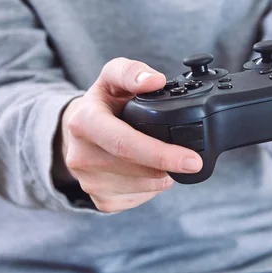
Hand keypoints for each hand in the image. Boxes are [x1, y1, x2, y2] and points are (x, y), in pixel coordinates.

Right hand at [58, 58, 202, 212]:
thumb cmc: (104, 102)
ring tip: (161, 156)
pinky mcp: (100, 200)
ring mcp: (88, 182)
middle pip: (138, 169)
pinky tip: (148, 170)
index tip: (192, 160)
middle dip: (169, 165)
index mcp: (84, 122)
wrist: (80, 131)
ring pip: (142, 187)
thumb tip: (155, 80)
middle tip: (191, 159)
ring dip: (163, 176)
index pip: (125, 144)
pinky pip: (139, 199)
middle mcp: (80, 156)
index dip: (161, 154)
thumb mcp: (112, 76)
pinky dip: (152, 187)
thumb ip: (132, 72)